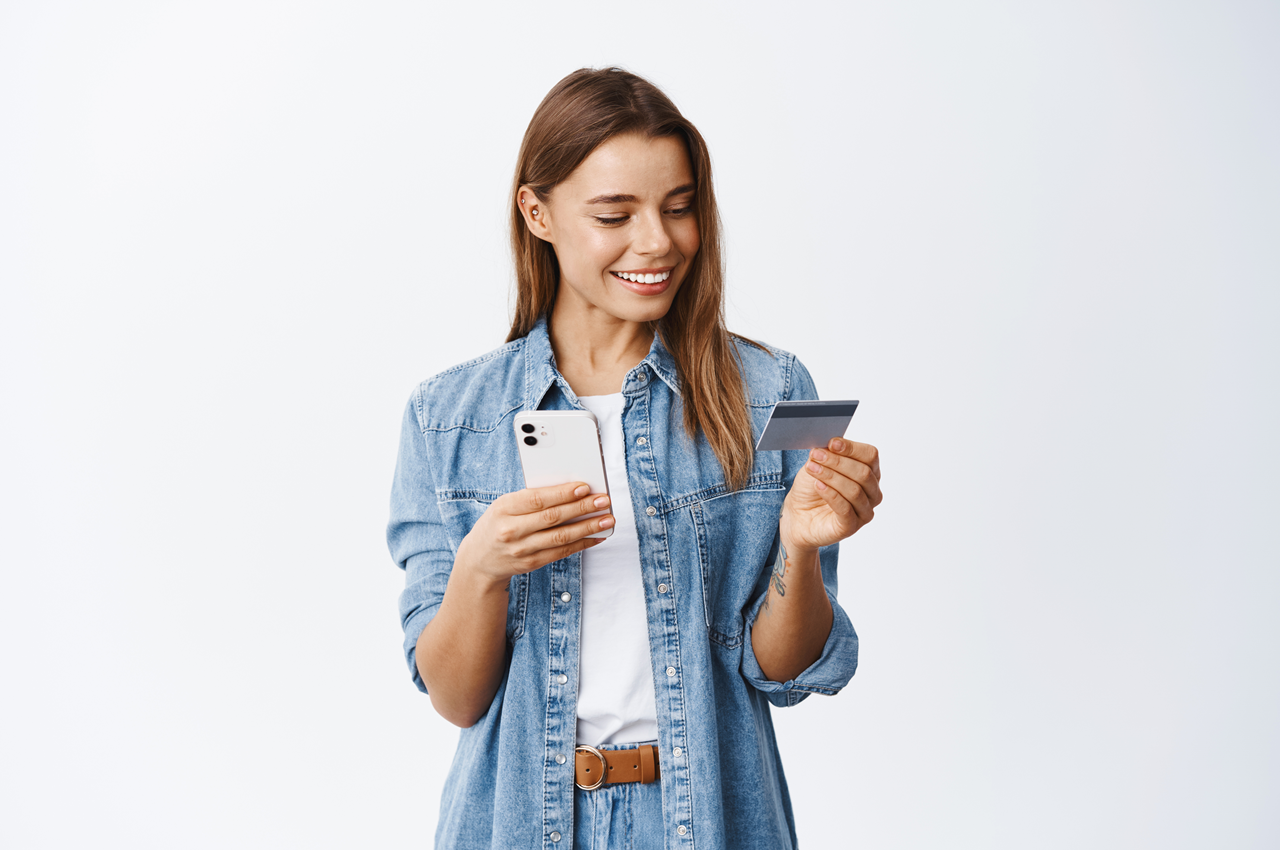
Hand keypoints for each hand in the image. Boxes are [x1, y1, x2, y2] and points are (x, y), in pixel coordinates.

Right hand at [454, 482, 613, 586]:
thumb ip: (531, 498)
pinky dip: (582, 544)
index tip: (585, 487)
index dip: (563, 493)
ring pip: (560, 537)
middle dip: (582, 508)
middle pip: (553, 517)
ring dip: (587, 527)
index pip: (538, 499)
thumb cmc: (497, 524)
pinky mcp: (531, 563)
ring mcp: (522, 549)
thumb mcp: (505, 505)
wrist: (479, 560)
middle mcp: (511, 530)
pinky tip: (596, 536)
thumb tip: (569, 490)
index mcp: (504, 508)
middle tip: (603, 501)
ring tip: (607, 519)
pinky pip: (561, 552)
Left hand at [781, 438, 881, 553]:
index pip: (870, 456)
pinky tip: (818, 485)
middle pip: (863, 473)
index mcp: (870, 473)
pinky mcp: (851, 527)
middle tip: (816, 455)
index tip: (832, 443)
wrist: (797, 514)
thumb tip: (832, 443)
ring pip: (855, 490)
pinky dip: (831, 494)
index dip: (852, 448)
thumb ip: (828, 453)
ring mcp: (864, 511)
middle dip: (838, 462)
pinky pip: (846, 509)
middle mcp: (872, 492)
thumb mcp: (818, 464)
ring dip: (831, 476)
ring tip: (812, 468)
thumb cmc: (812, 488)